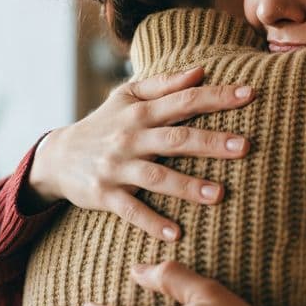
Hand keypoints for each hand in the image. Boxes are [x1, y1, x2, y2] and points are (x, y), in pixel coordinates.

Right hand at [28, 66, 254, 240]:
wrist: (56, 157)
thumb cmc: (104, 123)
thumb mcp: (127, 96)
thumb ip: (165, 84)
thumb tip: (202, 71)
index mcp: (141, 111)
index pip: (185, 100)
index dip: (217, 96)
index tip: (249, 94)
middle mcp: (131, 136)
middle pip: (176, 138)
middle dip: (210, 142)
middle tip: (245, 146)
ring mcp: (117, 167)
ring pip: (156, 176)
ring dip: (187, 186)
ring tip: (218, 195)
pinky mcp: (104, 194)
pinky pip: (130, 210)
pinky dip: (152, 222)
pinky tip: (176, 234)